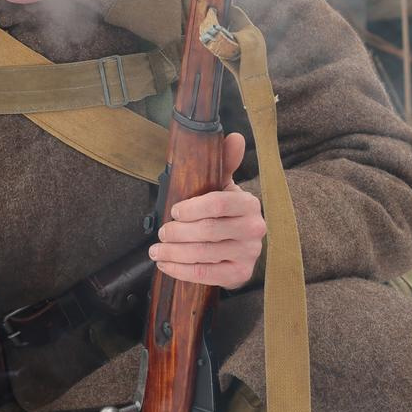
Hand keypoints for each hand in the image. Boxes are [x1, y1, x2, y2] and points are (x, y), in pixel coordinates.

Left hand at [150, 133, 265, 288]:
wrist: (238, 249)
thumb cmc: (225, 215)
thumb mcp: (224, 188)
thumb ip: (225, 163)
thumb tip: (234, 137)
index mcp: (249, 203)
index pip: (219, 204)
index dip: (192, 208)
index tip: (174, 211)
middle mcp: (254, 228)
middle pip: (208, 230)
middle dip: (178, 232)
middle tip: (162, 232)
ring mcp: (249, 253)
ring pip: (204, 254)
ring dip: (174, 252)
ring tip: (156, 250)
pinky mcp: (240, 274)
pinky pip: (206, 274)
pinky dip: (181, 270)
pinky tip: (166, 265)